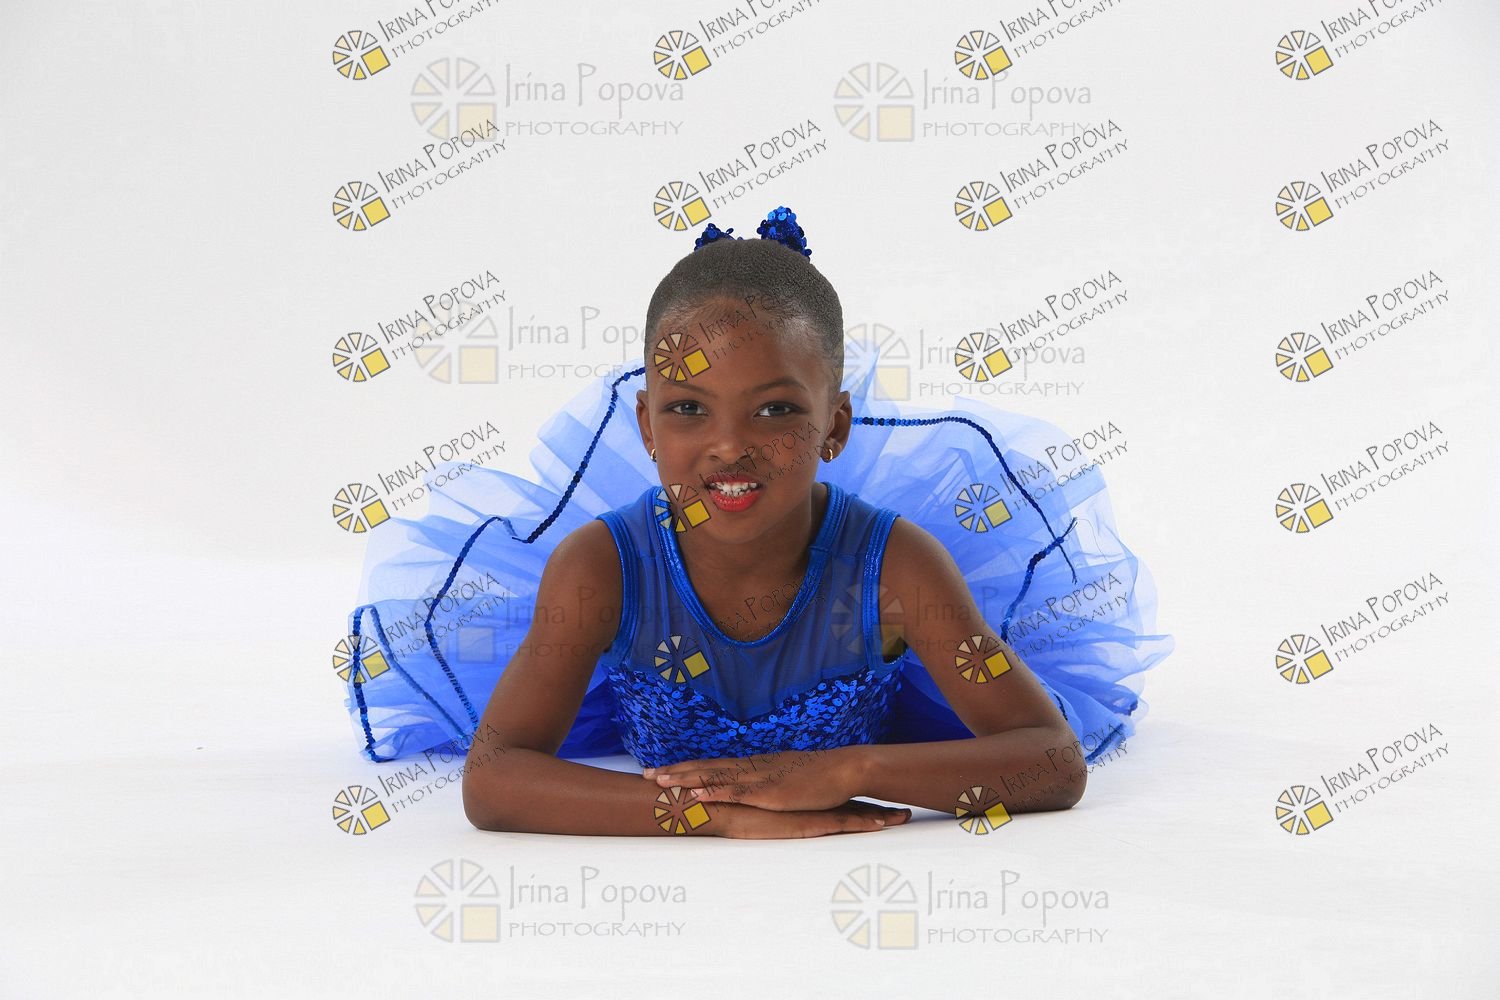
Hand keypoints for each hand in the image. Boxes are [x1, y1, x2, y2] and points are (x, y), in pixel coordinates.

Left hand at [643, 748, 859, 811]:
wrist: (845, 770)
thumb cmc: (821, 777)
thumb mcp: (789, 780)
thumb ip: (770, 784)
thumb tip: (756, 790)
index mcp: (755, 766)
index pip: (714, 765)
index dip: (687, 767)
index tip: (662, 770)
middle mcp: (752, 768)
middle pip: (706, 767)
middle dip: (675, 771)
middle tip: (645, 775)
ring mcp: (759, 778)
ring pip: (714, 777)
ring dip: (685, 779)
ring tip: (659, 783)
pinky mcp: (769, 792)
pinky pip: (735, 792)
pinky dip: (712, 791)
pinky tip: (694, 793)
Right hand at [716, 799, 912, 839]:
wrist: (721, 806)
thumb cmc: (733, 812)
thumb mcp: (755, 814)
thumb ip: (766, 815)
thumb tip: (770, 821)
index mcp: (800, 802)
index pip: (836, 802)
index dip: (860, 805)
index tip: (881, 809)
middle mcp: (809, 804)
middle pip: (852, 805)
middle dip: (880, 808)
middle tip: (904, 814)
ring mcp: (810, 811)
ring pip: (854, 813)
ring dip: (880, 815)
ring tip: (904, 818)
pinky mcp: (805, 822)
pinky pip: (841, 824)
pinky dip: (863, 823)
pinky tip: (881, 825)